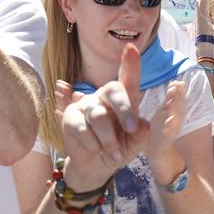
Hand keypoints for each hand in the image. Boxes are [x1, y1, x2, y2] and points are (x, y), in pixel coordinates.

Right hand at [57, 43, 155, 190]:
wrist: (96, 166)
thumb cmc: (119, 148)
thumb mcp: (134, 146)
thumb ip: (141, 137)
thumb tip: (143, 126)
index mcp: (123, 99)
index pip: (127, 79)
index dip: (129, 64)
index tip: (131, 48)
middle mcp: (104, 96)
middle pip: (114, 89)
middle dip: (125, 109)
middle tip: (132, 129)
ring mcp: (86, 104)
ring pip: (99, 116)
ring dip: (109, 139)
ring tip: (115, 154)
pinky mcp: (71, 117)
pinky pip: (82, 128)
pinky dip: (93, 143)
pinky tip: (96, 149)